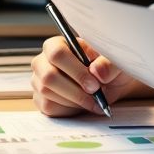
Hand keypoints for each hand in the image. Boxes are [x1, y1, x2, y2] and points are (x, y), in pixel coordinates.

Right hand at [30, 35, 153, 116]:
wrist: (109, 84)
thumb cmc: (107, 68)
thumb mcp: (114, 62)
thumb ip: (108, 64)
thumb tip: (97, 71)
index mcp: (58, 44)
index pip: (57, 53)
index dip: (76, 71)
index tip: (94, 83)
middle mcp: (44, 61)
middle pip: (49, 76)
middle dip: (75, 90)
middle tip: (95, 94)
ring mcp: (39, 80)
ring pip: (48, 93)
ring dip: (75, 100)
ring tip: (93, 100)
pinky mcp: (41, 99)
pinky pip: (49, 107)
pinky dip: (69, 109)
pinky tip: (82, 104)